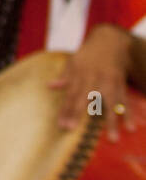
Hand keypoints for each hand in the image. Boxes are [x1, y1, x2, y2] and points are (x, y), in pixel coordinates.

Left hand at [50, 24, 135, 140]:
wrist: (111, 41)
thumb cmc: (88, 54)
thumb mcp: (73, 61)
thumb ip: (64, 76)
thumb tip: (50, 86)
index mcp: (80, 74)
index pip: (70, 95)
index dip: (66, 110)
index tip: (62, 125)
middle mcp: (94, 79)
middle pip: (84, 99)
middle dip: (77, 114)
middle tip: (72, 130)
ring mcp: (109, 82)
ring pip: (109, 104)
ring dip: (111, 121)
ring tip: (112, 139)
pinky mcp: (121, 84)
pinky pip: (125, 101)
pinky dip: (128, 114)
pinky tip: (130, 127)